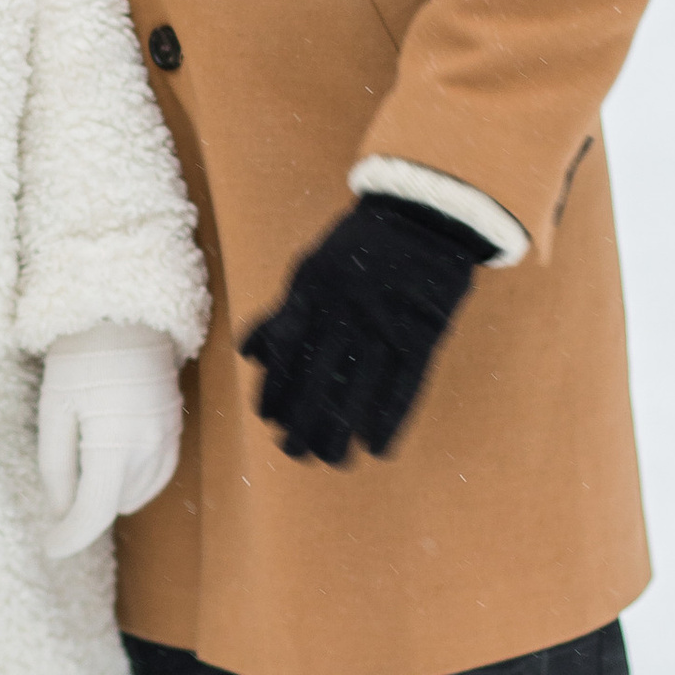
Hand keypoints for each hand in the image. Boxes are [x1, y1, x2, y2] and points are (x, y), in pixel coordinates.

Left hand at [37, 323, 183, 559]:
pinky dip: (132, 479)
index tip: (49, 547)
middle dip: (85, 504)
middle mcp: (148, 448)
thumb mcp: (53, 408)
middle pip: (114, 505)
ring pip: (136, 494)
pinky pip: (157, 475)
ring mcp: (167, 439)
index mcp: (113, 444)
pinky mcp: (175, 428)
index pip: (93, 514)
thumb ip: (55, 466)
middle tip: (62, 471)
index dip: (69, 538)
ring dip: (109, 491)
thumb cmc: (80, 356)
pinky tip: (112, 457)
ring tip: (85, 454)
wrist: (125, 311)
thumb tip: (60, 510)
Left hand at [239, 196, 488, 467]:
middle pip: (316, 379)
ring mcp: (384, 323)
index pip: (284, 354)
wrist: (424, 214)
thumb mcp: (310, 268)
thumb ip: (282, 313)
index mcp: (311, 292)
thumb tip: (251, 356)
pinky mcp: (423, 332)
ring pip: (357, 389)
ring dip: (342, 431)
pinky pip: (404, 384)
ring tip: (334, 460)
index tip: (269, 420)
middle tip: (295, 452)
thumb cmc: (360, 247)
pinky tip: (378, 447)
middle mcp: (343, 311)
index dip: (274, 391)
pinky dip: (390, 419)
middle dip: (302, 423)